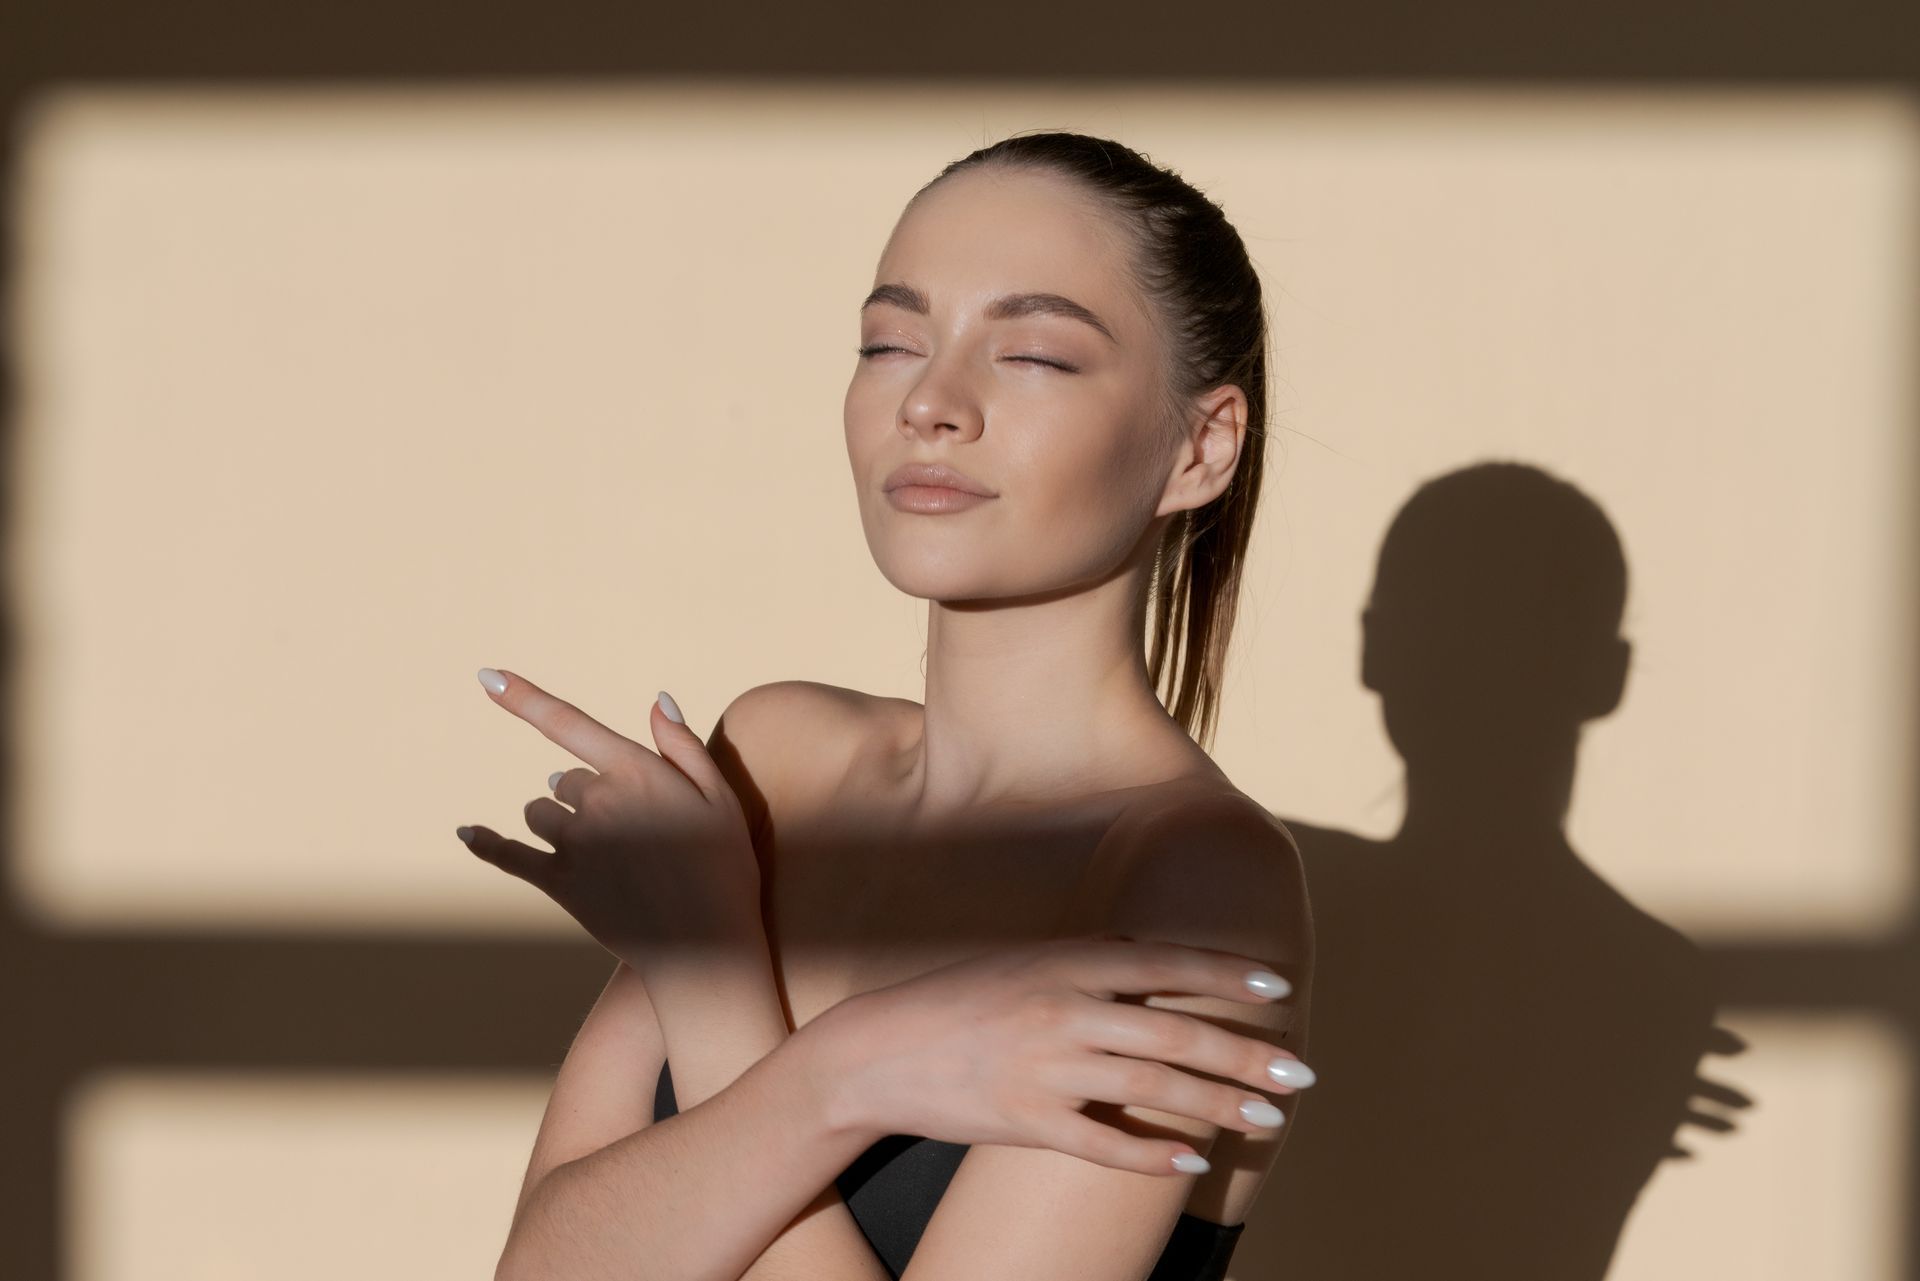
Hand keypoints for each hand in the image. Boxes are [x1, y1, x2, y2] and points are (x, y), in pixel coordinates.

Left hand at [456, 669, 762, 972]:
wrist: (709, 946)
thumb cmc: (724, 868)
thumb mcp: (721, 798)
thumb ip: (683, 747)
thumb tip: (656, 700)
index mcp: (636, 771)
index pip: (568, 724)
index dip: (523, 697)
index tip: (486, 676)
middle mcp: (597, 802)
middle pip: (566, 781)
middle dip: (587, 794)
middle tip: (631, 829)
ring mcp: (575, 844)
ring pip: (541, 813)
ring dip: (558, 821)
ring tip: (598, 850)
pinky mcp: (560, 884)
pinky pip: (509, 855)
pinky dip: (486, 843)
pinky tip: (466, 832)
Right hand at [807, 932, 1314, 1175]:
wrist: (877, 1052)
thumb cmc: (958, 999)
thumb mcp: (1023, 959)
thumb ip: (1089, 958)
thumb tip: (1154, 954)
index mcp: (1065, 962)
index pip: (1166, 964)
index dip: (1227, 976)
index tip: (1279, 990)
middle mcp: (1062, 1010)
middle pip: (1174, 1034)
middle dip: (1246, 1055)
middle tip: (1300, 1072)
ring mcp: (1046, 1069)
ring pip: (1152, 1089)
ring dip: (1218, 1104)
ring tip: (1267, 1118)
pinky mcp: (1026, 1123)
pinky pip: (1104, 1144)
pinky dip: (1153, 1153)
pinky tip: (1191, 1161)